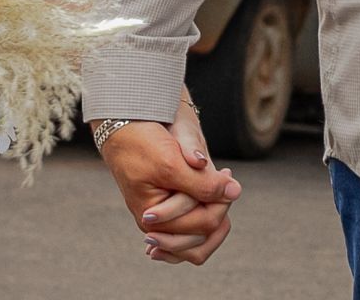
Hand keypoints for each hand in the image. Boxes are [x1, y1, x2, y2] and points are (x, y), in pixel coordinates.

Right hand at [100, 106, 240, 265]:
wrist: (124, 127)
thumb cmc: (141, 145)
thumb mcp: (171, 163)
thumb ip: (203, 183)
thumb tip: (235, 192)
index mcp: (155, 222)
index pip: (204, 225)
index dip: (221, 201)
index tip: (225, 172)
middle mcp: (158, 227)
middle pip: (205, 231)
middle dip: (219, 204)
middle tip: (223, 173)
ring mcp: (163, 219)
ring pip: (202, 231)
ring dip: (215, 206)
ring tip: (218, 177)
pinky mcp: (169, 207)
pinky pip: (195, 222)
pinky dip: (208, 206)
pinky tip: (213, 184)